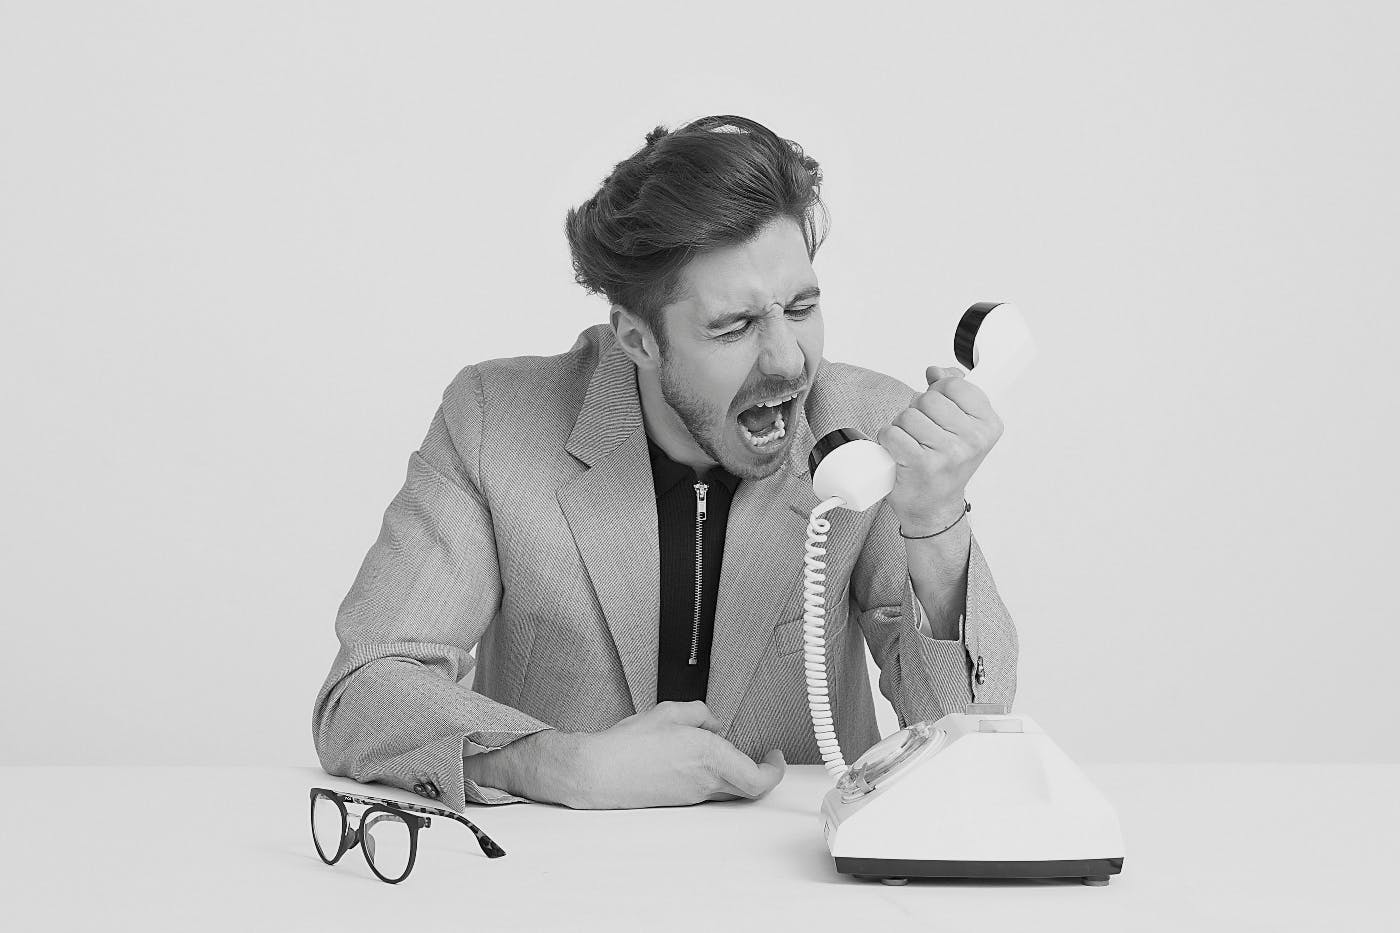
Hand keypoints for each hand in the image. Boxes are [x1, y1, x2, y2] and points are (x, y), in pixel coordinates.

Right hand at [561, 701, 784, 808]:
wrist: (598, 773)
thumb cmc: (628, 745)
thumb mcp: (670, 712)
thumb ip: (700, 714)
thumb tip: (712, 724)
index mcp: (711, 758)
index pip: (759, 778)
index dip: (775, 770)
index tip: (776, 756)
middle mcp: (706, 783)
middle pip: (749, 788)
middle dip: (759, 771)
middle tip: (763, 757)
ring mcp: (693, 796)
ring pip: (728, 790)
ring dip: (734, 773)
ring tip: (722, 750)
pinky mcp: (679, 801)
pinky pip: (707, 791)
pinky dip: (712, 776)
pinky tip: (694, 759)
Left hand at [876, 365, 1002, 533]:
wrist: (934, 507)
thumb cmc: (946, 465)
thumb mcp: (961, 426)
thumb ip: (953, 392)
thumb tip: (936, 371)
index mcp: (988, 425)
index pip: (953, 384)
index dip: (938, 393)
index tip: (940, 412)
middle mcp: (972, 440)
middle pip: (928, 399)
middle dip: (917, 411)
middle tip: (923, 434)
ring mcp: (948, 453)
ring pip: (907, 415)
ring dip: (901, 427)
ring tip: (913, 445)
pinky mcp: (921, 464)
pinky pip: (892, 433)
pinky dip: (888, 441)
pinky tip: (899, 453)